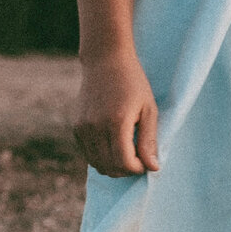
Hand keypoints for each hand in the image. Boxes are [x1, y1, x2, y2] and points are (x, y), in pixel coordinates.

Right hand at [74, 51, 159, 176]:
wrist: (105, 61)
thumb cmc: (133, 83)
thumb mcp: (148, 110)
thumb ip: (149, 140)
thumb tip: (153, 168)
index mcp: (116, 122)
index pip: (124, 162)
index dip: (137, 169)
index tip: (147, 162)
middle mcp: (95, 127)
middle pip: (110, 167)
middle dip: (127, 170)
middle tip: (139, 159)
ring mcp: (83, 128)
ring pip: (97, 164)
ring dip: (114, 167)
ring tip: (128, 153)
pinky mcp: (76, 127)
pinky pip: (89, 155)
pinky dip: (102, 158)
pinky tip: (114, 146)